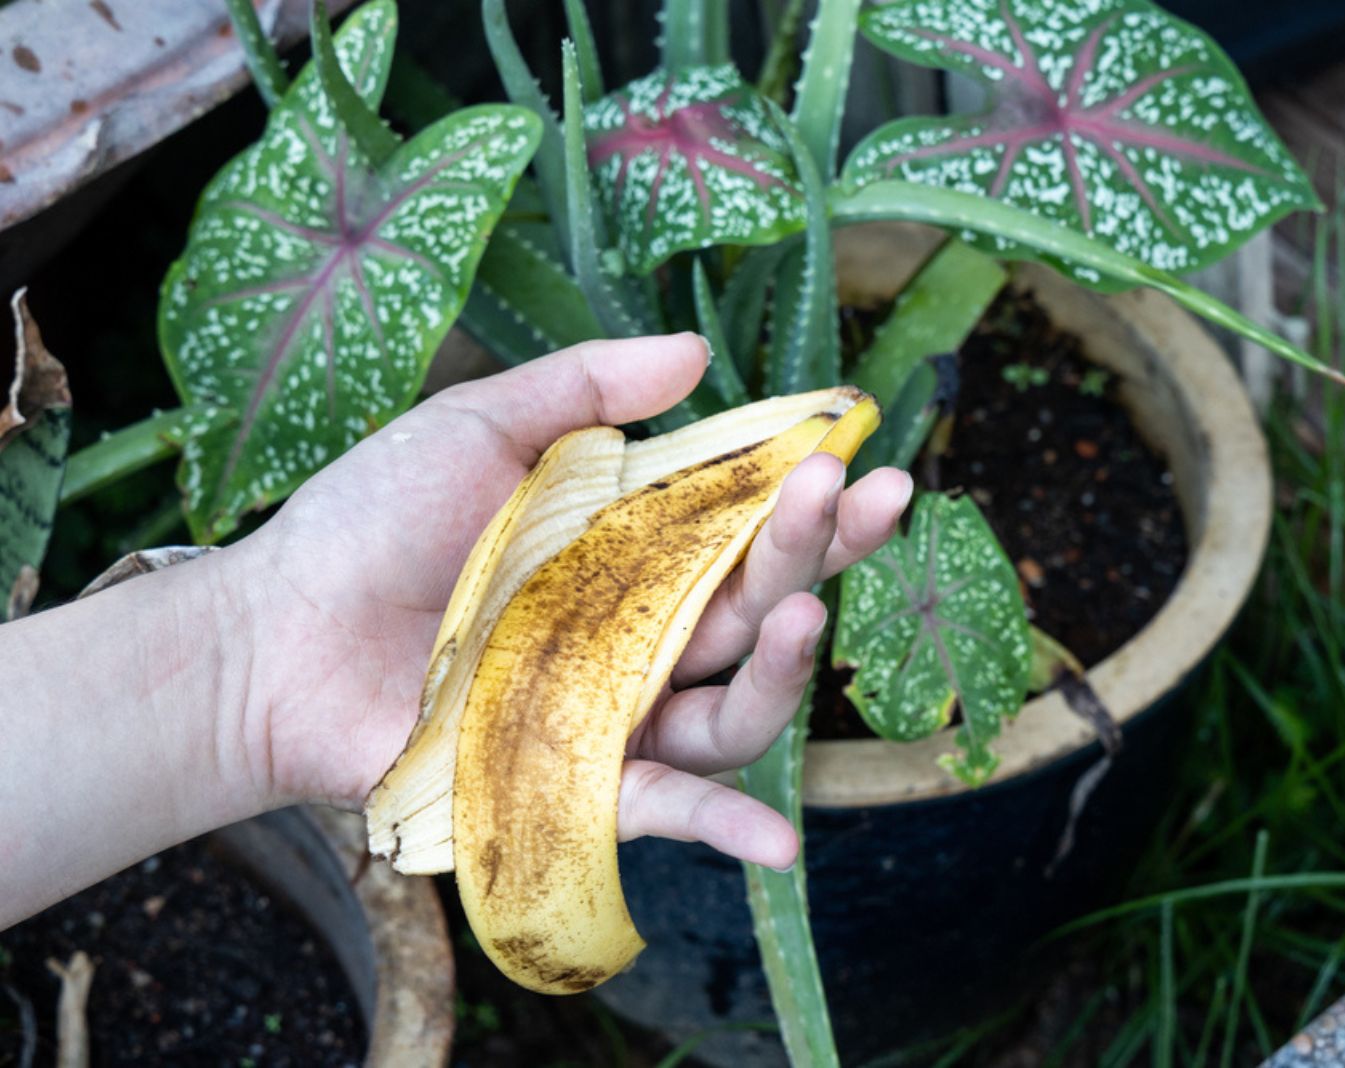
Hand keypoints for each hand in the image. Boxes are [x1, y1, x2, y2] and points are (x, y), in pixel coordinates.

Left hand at [238, 334, 910, 869]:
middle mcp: (637, 632)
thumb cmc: (369, 524)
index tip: (852, 446)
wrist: (274, 633)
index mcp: (627, 550)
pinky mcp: (573, 783)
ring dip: (781, 670)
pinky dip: (723, 831)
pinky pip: (660, 812)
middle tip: (855, 493)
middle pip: (754, 604)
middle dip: (814, 551)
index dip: (802, 491)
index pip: (741, 521)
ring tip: (801, 612)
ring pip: (731, 710)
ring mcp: (611, 711)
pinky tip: (781, 844)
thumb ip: (586, 388)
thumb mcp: (481, 429)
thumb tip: (697, 352)